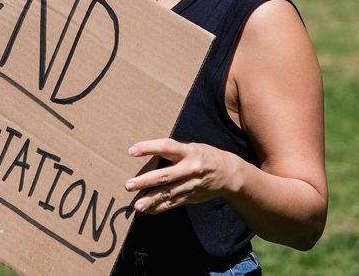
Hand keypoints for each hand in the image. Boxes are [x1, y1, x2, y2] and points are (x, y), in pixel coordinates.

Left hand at [124, 138, 239, 213]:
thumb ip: (172, 151)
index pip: (166, 147)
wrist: (229, 174)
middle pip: (165, 176)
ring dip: (151, 200)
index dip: (149, 148)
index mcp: (188, 152)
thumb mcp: (191, 147)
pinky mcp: (191, 197)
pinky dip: (160, 208)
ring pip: (169, 194)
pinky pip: (173, 203)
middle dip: (146, 181)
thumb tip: (146, 153)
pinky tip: (147, 211)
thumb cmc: (204, 156)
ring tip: (137, 206)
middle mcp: (190, 169)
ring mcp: (191, 185)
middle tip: (128, 185)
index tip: (132, 151)